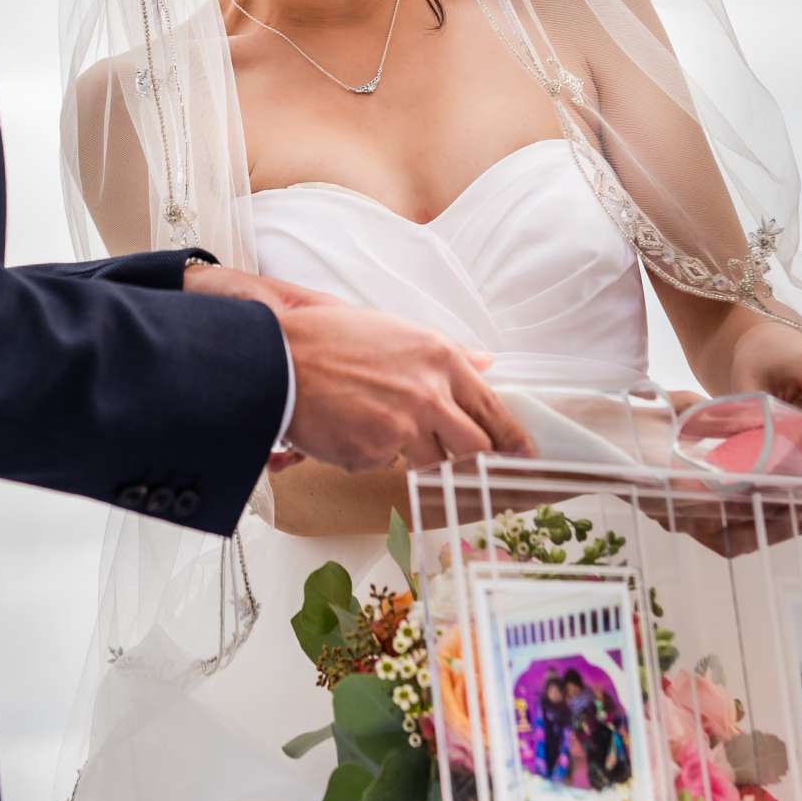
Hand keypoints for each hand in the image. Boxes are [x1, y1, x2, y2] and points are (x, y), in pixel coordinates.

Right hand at [184, 262, 528, 470]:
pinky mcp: (372, 454)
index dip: (512, 438)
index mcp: (440, 360)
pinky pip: (379, 464)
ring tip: (373, 427)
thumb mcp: (396, 331)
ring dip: (409, 454)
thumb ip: (446, 354)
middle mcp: (430, 395)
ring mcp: (403, 429)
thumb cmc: (329, 338)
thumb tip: (485, 363)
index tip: (525, 455)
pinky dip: (364, 453)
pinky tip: (339, 426)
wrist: (276, 357)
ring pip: (429, 463)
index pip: (492, 409)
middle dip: (472, 461)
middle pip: (474, 448)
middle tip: (469, 469)